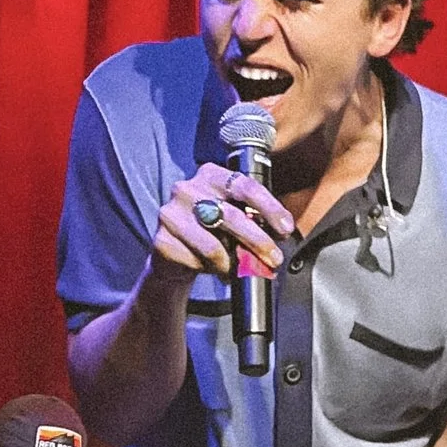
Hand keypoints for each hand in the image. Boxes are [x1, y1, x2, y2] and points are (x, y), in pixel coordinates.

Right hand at [150, 163, 292, 284]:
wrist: (175, 255)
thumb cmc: (211, 232)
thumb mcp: (235, 219)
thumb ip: (254, 220)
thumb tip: (278, 235)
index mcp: (210, 175)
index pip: (245, 185)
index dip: (269, 208)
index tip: (285, 229)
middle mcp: (187, 188)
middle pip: (231, 216)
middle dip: (258, 241)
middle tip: (274, 259)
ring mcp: (171, 214)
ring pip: (214, 245)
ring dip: (234, 263)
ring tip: (241, 269)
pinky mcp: (161, 240)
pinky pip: (197, 261)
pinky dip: (214, 270)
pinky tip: (219, 271)